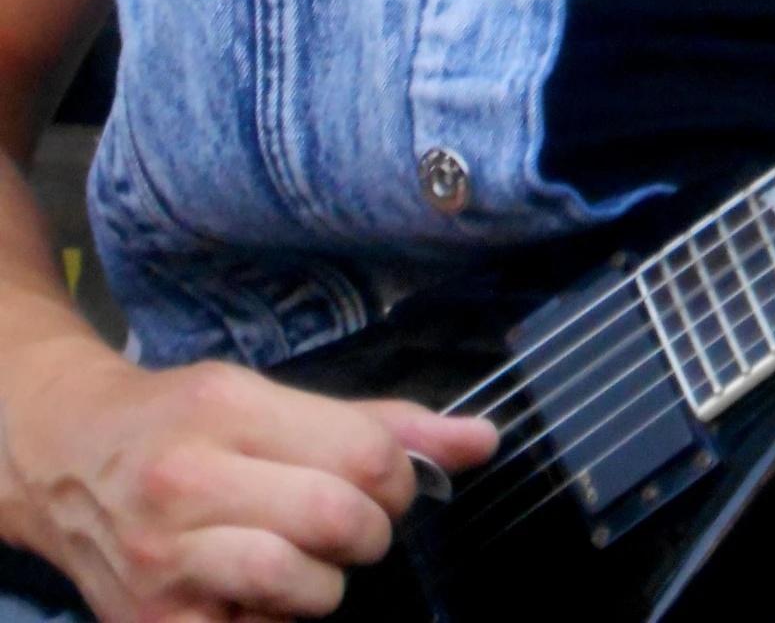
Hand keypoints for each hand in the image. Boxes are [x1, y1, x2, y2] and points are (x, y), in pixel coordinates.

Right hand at [0, 332, 496, 622]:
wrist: (69, 460)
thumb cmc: (185, 421)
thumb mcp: (270, 396)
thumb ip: (379, 421)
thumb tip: (483, 440)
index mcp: (228, 407)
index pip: (363, 453)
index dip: (399, 475)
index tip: (386, 479)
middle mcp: (189, 481)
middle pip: (338, 520)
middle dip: (370, 529)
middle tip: (353, 523)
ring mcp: (164, 560)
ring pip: (303, 588)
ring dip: (325, 583)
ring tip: (302, 557)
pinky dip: (276, 622)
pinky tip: (258, 594)